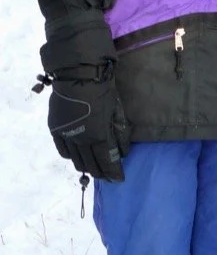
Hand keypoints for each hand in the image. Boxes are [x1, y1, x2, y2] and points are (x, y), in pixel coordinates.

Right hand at [41, 62, 130, 179]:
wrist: (78, 75)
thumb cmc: (103, 91)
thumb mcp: (117, 111)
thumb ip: (120, 134)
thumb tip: (124, 153)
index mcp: (99, 136)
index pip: (107, 161)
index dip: (113, 172)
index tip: (118, 179)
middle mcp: (82, 140)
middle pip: (91, 164)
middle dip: (100, 172)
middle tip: (106, 176)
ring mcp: (67, 136)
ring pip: (76, 160)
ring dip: (86, 167)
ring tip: (92, 169)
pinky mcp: (56, 130)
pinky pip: (63, 151)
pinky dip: (71, 156)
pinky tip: (77, 156)